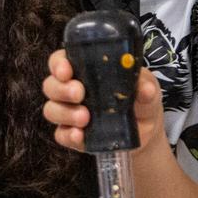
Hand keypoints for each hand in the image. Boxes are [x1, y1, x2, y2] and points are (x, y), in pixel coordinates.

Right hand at [42, 49, 166, 153]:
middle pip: (50, 85)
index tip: (66, 70)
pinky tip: (80, 135)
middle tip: (79, 93)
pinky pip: (61, 135)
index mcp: (85, 69)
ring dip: (65, 113)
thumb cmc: (141, 98)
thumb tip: (145, 89)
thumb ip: (146, 87)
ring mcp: (69, 113)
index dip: (58, 64)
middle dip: (61, 89)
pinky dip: (68, 135)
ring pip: (51, 110)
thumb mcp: (147, 88)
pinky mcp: (72, 135)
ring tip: (85, 117)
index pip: (60, 61)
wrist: (146, 130)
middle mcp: (71, 89)